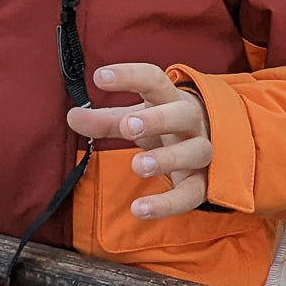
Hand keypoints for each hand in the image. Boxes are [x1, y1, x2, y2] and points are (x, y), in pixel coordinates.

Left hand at [67, 63, 213, 218]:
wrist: (213, 147)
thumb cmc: (165, 127)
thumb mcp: (136, 120)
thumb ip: (105, 120)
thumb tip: (72, 116)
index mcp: (170, 98)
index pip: (153, 79)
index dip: (128, 76)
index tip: (99, 77)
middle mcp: (191, 122)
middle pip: (181, 114)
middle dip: (156, 119)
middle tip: (128, 126)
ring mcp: (201, 151)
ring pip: (195, 151)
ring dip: (167, 158)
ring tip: (138, 166)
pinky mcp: (203, 183)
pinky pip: (190, 194)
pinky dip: (166, 204)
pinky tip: (139, 209)